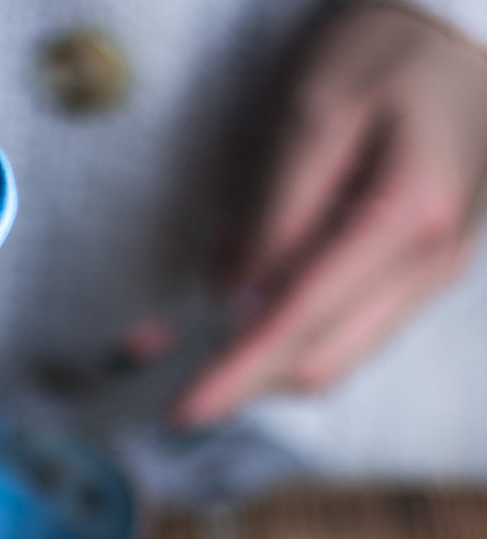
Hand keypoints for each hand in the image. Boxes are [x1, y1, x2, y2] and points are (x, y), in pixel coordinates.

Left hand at [172, 3, 486, 426]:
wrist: (465, 26)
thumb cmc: (387, 50)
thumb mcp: (311, 111)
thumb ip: (273, 216)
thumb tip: (234, 303)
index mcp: (404, 223)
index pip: (299, 328)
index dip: (232, 377)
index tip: (179, 412)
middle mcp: (430, 267)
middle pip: (319, 366)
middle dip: (243, 375)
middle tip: (169, 354)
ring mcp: (432, 278)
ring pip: (334, 361)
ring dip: (265, 358)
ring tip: (213, 307)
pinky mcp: (420, 278)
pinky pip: (347, 334)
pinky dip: (292, 334)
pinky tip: (256, 296)